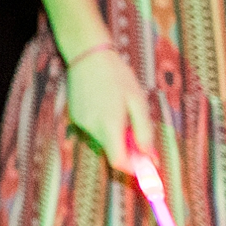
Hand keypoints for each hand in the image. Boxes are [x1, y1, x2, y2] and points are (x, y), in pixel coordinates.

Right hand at [65, 44, 153, 176]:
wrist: (87, 56)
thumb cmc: (117, 76)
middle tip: (136, 130)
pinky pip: (93, 130)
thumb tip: (151, 157)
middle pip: (112, 151)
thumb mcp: (138, 102)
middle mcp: (92, 127)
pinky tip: (106, 106)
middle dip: (127, 148)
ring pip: (103, 141)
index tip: (145, 166)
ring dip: (115, 135)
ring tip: (119, 111)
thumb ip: (144, 132)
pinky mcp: (75, 117)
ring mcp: (80, 122)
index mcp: (109, 124)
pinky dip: (103, 126)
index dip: (133, 169)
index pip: (119, 162)